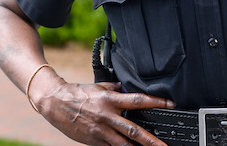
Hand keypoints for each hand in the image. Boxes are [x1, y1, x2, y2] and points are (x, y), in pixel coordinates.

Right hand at [34, 78, 175, 145]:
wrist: (55, 103)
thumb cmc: (77, 94)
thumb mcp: (99, 87)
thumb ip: (114, 89)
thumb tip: (125, 87)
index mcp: (111, 100)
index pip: (138, 101)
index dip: (156, 102)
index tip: (170, 104)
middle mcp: (108, 116)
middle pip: (135, 131)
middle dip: (152, 141)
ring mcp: (101, 131)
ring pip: (124, 145)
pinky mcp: (94, 141)